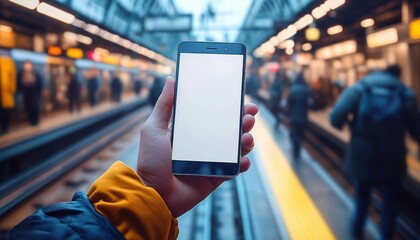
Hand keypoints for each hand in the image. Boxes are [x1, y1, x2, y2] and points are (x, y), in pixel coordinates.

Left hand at [137, 76, 257, 217]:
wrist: (154, 193)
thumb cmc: (150, 161)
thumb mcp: (153, 128)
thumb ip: (164, 105)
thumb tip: (171, 80)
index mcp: (190, 131)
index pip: (214, 115)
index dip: (228, 107)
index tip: (241, 99)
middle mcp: (203, 145)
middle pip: (229, 130)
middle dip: (243, 122)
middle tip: (249, 117)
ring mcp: (210, 161)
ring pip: (235, 148)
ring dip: (246, 141)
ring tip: (247, 138)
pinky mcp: (215, 177)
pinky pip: (234, 169)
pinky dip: (242, 164)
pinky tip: (243, 160)